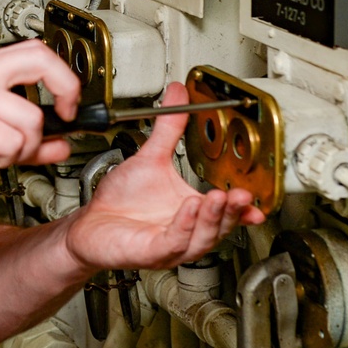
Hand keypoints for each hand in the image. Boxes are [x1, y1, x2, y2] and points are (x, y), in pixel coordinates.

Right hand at [0, 40, 81, 190]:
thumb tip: (58, 144)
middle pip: (40, 62)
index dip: (63, 76)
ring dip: (23, 148)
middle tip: (65, 116)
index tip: (68, 103)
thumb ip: (19, 139)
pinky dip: (4, 159)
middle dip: (65, 90)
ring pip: (31, 121)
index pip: (34, 52)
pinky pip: (11, 143)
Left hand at [65, 82, 264, 272]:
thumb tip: (178, 95)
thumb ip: (168, 129)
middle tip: (240, 194)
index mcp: (191, 211)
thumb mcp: (150, 158)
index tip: (256, 200)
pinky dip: (183, 226)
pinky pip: (172, 242)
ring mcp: (169, 244)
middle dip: (232, 210)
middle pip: (219, 226)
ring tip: (216, 198)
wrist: (91, 224)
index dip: (244, 209)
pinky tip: (188, 208)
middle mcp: (185, 231)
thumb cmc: (120, 200)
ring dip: (211, 218)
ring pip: (200, 238)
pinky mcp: (149, 251)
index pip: (225, 213)